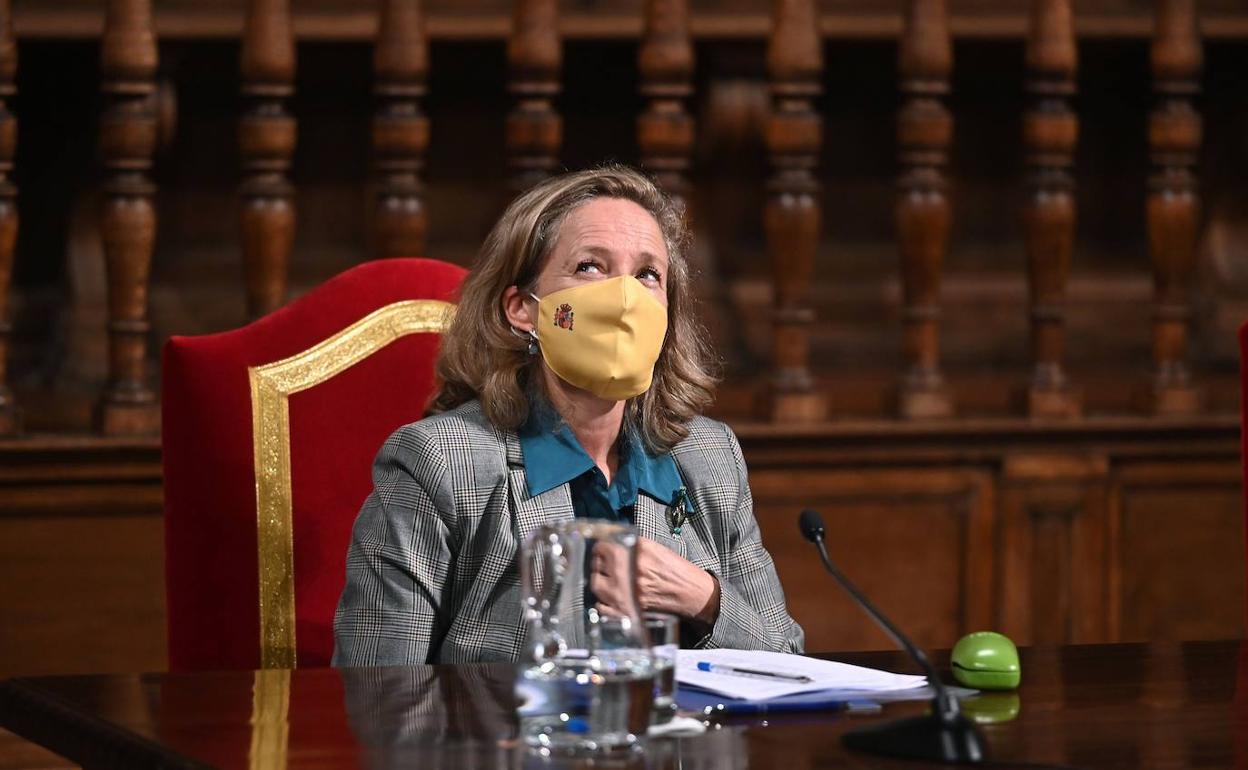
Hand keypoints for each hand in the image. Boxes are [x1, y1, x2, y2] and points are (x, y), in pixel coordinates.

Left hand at [589, 537, 719, 625]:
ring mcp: (625, 593)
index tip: (602, 551)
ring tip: (608, 581)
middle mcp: (629, 570)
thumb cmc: (679, 573)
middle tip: (606, 566)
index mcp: (637, 551)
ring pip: (597, 585)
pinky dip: (604, 602)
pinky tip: (612, 597)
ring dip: (600, 581)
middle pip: (598, 565)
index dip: (602, 548)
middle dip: (601, 564)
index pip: (604, 547)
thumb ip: (632, 546)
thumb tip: (612, 544)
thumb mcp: (656, 549)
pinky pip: (602, 607)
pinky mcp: (627, 611)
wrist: (694, 595)